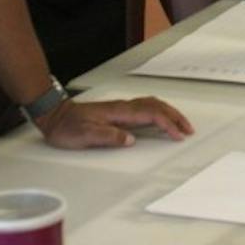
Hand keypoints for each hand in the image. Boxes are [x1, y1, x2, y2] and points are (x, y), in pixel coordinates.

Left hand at [37, 97, 192, 148]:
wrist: (55, 115)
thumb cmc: (68, 127)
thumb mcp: (85, 135)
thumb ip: (109, 137)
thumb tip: (131, 140)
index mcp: (119, 112)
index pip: (151, 114)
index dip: (167, 124)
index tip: (178, 136)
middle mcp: (124, 107)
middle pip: (157, 106)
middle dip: (175, 116)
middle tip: (189, 129)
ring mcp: (122, 108)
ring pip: (153, 105)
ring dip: (169, 113)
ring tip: (181, 124)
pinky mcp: (119, 112)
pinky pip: (146, 107)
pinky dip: (159, 112)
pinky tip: (161, 118)